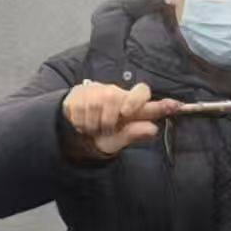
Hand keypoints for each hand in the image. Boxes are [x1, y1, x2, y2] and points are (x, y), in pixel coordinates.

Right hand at [61, 82, 181, 158]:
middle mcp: (115, 92)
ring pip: (96, 105)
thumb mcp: (120, 139)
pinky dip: (82, 123)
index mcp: (130, 103)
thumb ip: (135, 134)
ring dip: (95, 124)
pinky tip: (84, 125)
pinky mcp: (78, 94)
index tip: (128, 112)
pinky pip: (81, 110)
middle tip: (108, 128)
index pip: (142, 91)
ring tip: (95, 128)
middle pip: (114, 98)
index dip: (138, 99)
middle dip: (109, 119)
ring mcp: (95, 91)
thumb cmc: (105, 134)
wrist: (77, 130)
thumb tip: (153, 129)